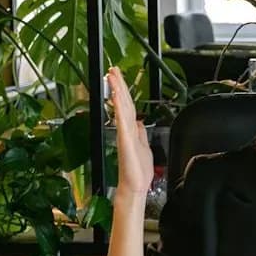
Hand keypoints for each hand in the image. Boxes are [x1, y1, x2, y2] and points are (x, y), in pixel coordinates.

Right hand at [108, 66, 151, 204]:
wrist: (135, 185)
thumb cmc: (138, 170)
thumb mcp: (143, 146)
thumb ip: (140, 133)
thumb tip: (139, 122)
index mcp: (131, 130)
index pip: (128, 106)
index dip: (123, 91)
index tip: (118, 78)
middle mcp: (126, 130)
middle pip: (123, 103)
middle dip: (118, 86)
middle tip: (112, 70)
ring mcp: (125, 134)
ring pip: (122, 109)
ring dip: (118, 92)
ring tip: (112, 77)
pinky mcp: (126, 141)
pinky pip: (123, 122)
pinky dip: (120, 109)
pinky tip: (117, 99)